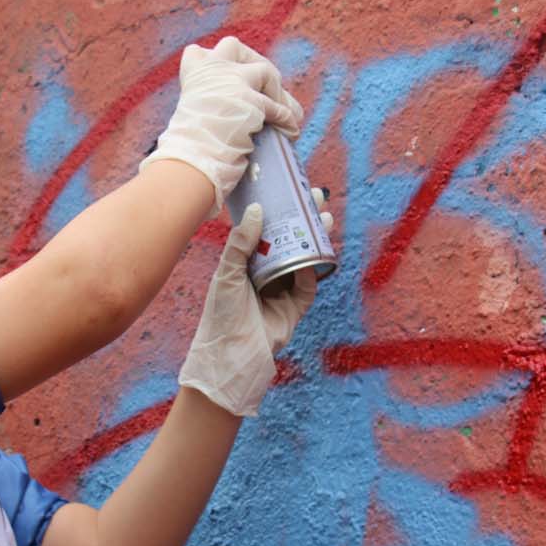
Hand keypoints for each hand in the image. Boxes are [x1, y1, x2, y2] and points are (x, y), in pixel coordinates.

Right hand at [140, 36, 304, 218]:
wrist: (191, 158)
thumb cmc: (190, 148)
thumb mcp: (194, 114)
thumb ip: (211, 102)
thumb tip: (243, 110)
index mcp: (192, 75)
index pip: (197, 53)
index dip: (213, 61)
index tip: (225, 78)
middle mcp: (211, 69)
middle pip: (232, 46)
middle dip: (251, 63)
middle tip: (261, 89)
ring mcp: (231, 81)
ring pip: (265, 70)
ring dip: (277, 94)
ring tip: (284, 116)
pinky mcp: (250, 101)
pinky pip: (279, 108)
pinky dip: (288, 121)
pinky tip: (290, 133)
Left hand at [178, 188, 332, 415]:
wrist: (231, 355)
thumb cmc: (221, 313)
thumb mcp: (227, 272)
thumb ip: (241, 242)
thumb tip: (257, 209)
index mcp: (246, 262)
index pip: (266, 230)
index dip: (279, 211)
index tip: (289, 190)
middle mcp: (265, 273)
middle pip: (289, 240)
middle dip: (303, 219)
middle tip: (315, 197)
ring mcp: (281, 290)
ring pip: (302, 258)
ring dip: (314, 238)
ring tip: (324, 218)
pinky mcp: (295, 307)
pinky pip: (308, 285)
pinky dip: (313, 269)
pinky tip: (315, 253)